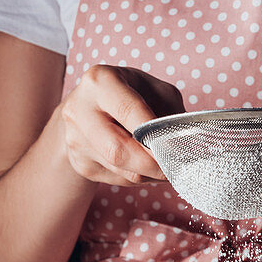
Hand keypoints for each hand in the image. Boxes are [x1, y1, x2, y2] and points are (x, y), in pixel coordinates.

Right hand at [59, 65, 183, 185]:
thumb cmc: (128, 95)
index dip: (154, 136)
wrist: (87, 106)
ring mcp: (76, 140)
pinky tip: (144, 165)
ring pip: (121, 171)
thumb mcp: (152, 89)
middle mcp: (80, 110)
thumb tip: (185, 146)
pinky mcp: (80, 163)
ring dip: (149, 175)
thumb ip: (169, 112)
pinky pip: (117, 180)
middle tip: (175, 168)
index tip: (176, 151)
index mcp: (100, 82)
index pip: (130, 112)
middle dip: (153, 165)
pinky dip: (138, 177)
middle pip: (118, 151)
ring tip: (164, 166)